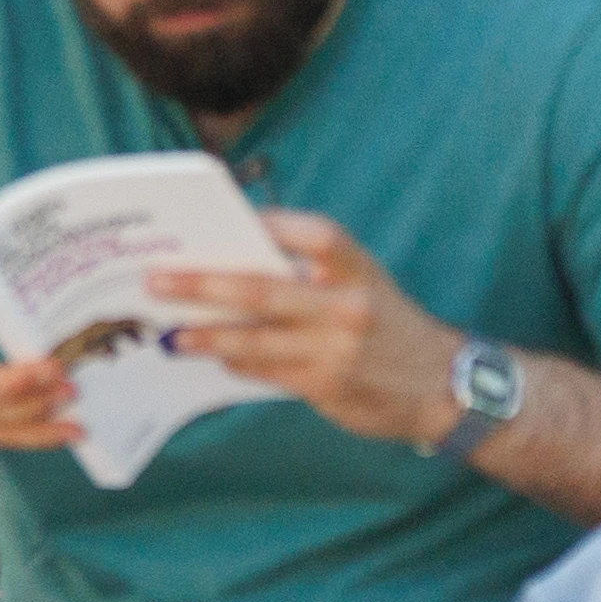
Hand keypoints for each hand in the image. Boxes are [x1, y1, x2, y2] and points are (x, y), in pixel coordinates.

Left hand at [150, 211, 461, 445]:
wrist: (444, 385)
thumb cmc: (386, 323)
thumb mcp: (361, 284)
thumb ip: (308, 272)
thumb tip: (228, 262)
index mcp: (355, 266)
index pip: (307, 233)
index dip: (264, 222)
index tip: (214, 216)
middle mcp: (346, 302)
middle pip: (260, 288)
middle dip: (201, 284)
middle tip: (156, 280)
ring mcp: (336, 346)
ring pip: (254, 338)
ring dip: (207, 335)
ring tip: (170, 334)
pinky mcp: (327, 384)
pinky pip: (267, 371)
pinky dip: (235, 362)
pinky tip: (211, 356)